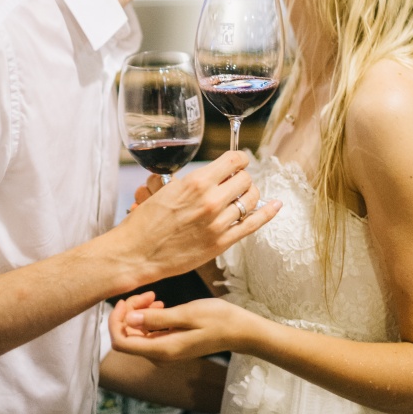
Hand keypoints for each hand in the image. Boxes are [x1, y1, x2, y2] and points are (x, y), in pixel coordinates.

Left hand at [110, 295, 248, 361]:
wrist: (239, 331)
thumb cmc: (217, 319)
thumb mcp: (187, 314)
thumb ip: (157, 319)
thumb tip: (129, 319)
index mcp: (161, 350)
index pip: (120, 342)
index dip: (116, 321)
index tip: (126, 301)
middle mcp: (159, 355)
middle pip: (127, 336)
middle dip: (129, 313)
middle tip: (148, 294)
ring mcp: (164, 351)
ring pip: (137, 333)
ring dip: (139, 313)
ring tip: (155, 297)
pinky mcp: (170, 345)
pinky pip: (149, 333)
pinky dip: (149, 317)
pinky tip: (160, 304)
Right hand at [116, 151, 280, 284]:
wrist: (137, 253)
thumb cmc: (146, 221)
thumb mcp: (167, 189)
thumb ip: (194, 181)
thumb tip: (211, 175)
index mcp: (197, 182)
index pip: (234, 161)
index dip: (239, 160)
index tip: (238, 162)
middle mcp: (211, 200)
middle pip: (246, 179)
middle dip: (243, 177)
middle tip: (236, 181)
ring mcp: (218, 223)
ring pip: (251, 200)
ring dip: (250, 194)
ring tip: (244, 195)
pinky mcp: (221, 243)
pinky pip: (253, 224)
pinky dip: (267, 213)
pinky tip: (275, 205)